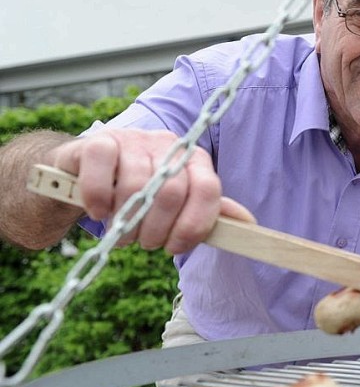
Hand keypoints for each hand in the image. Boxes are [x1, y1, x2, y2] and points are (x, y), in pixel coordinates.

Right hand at [50, 129, 254, 253]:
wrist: (85, 174)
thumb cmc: (138, 193)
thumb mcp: (177, 203)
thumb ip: (207, 211)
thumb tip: (248, 223)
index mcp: (193, 160)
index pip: (208, 191)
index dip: (193, 226)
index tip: (174, 247)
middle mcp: (168, 144)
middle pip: (173, 192)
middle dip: (157, 230)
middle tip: (144, 242)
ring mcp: (134, 139)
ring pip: (138, 186)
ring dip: (126, 222)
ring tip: (120, 233)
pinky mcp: (99, 140)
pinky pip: (103, 169)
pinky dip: (99, 199)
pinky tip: (99, 212)